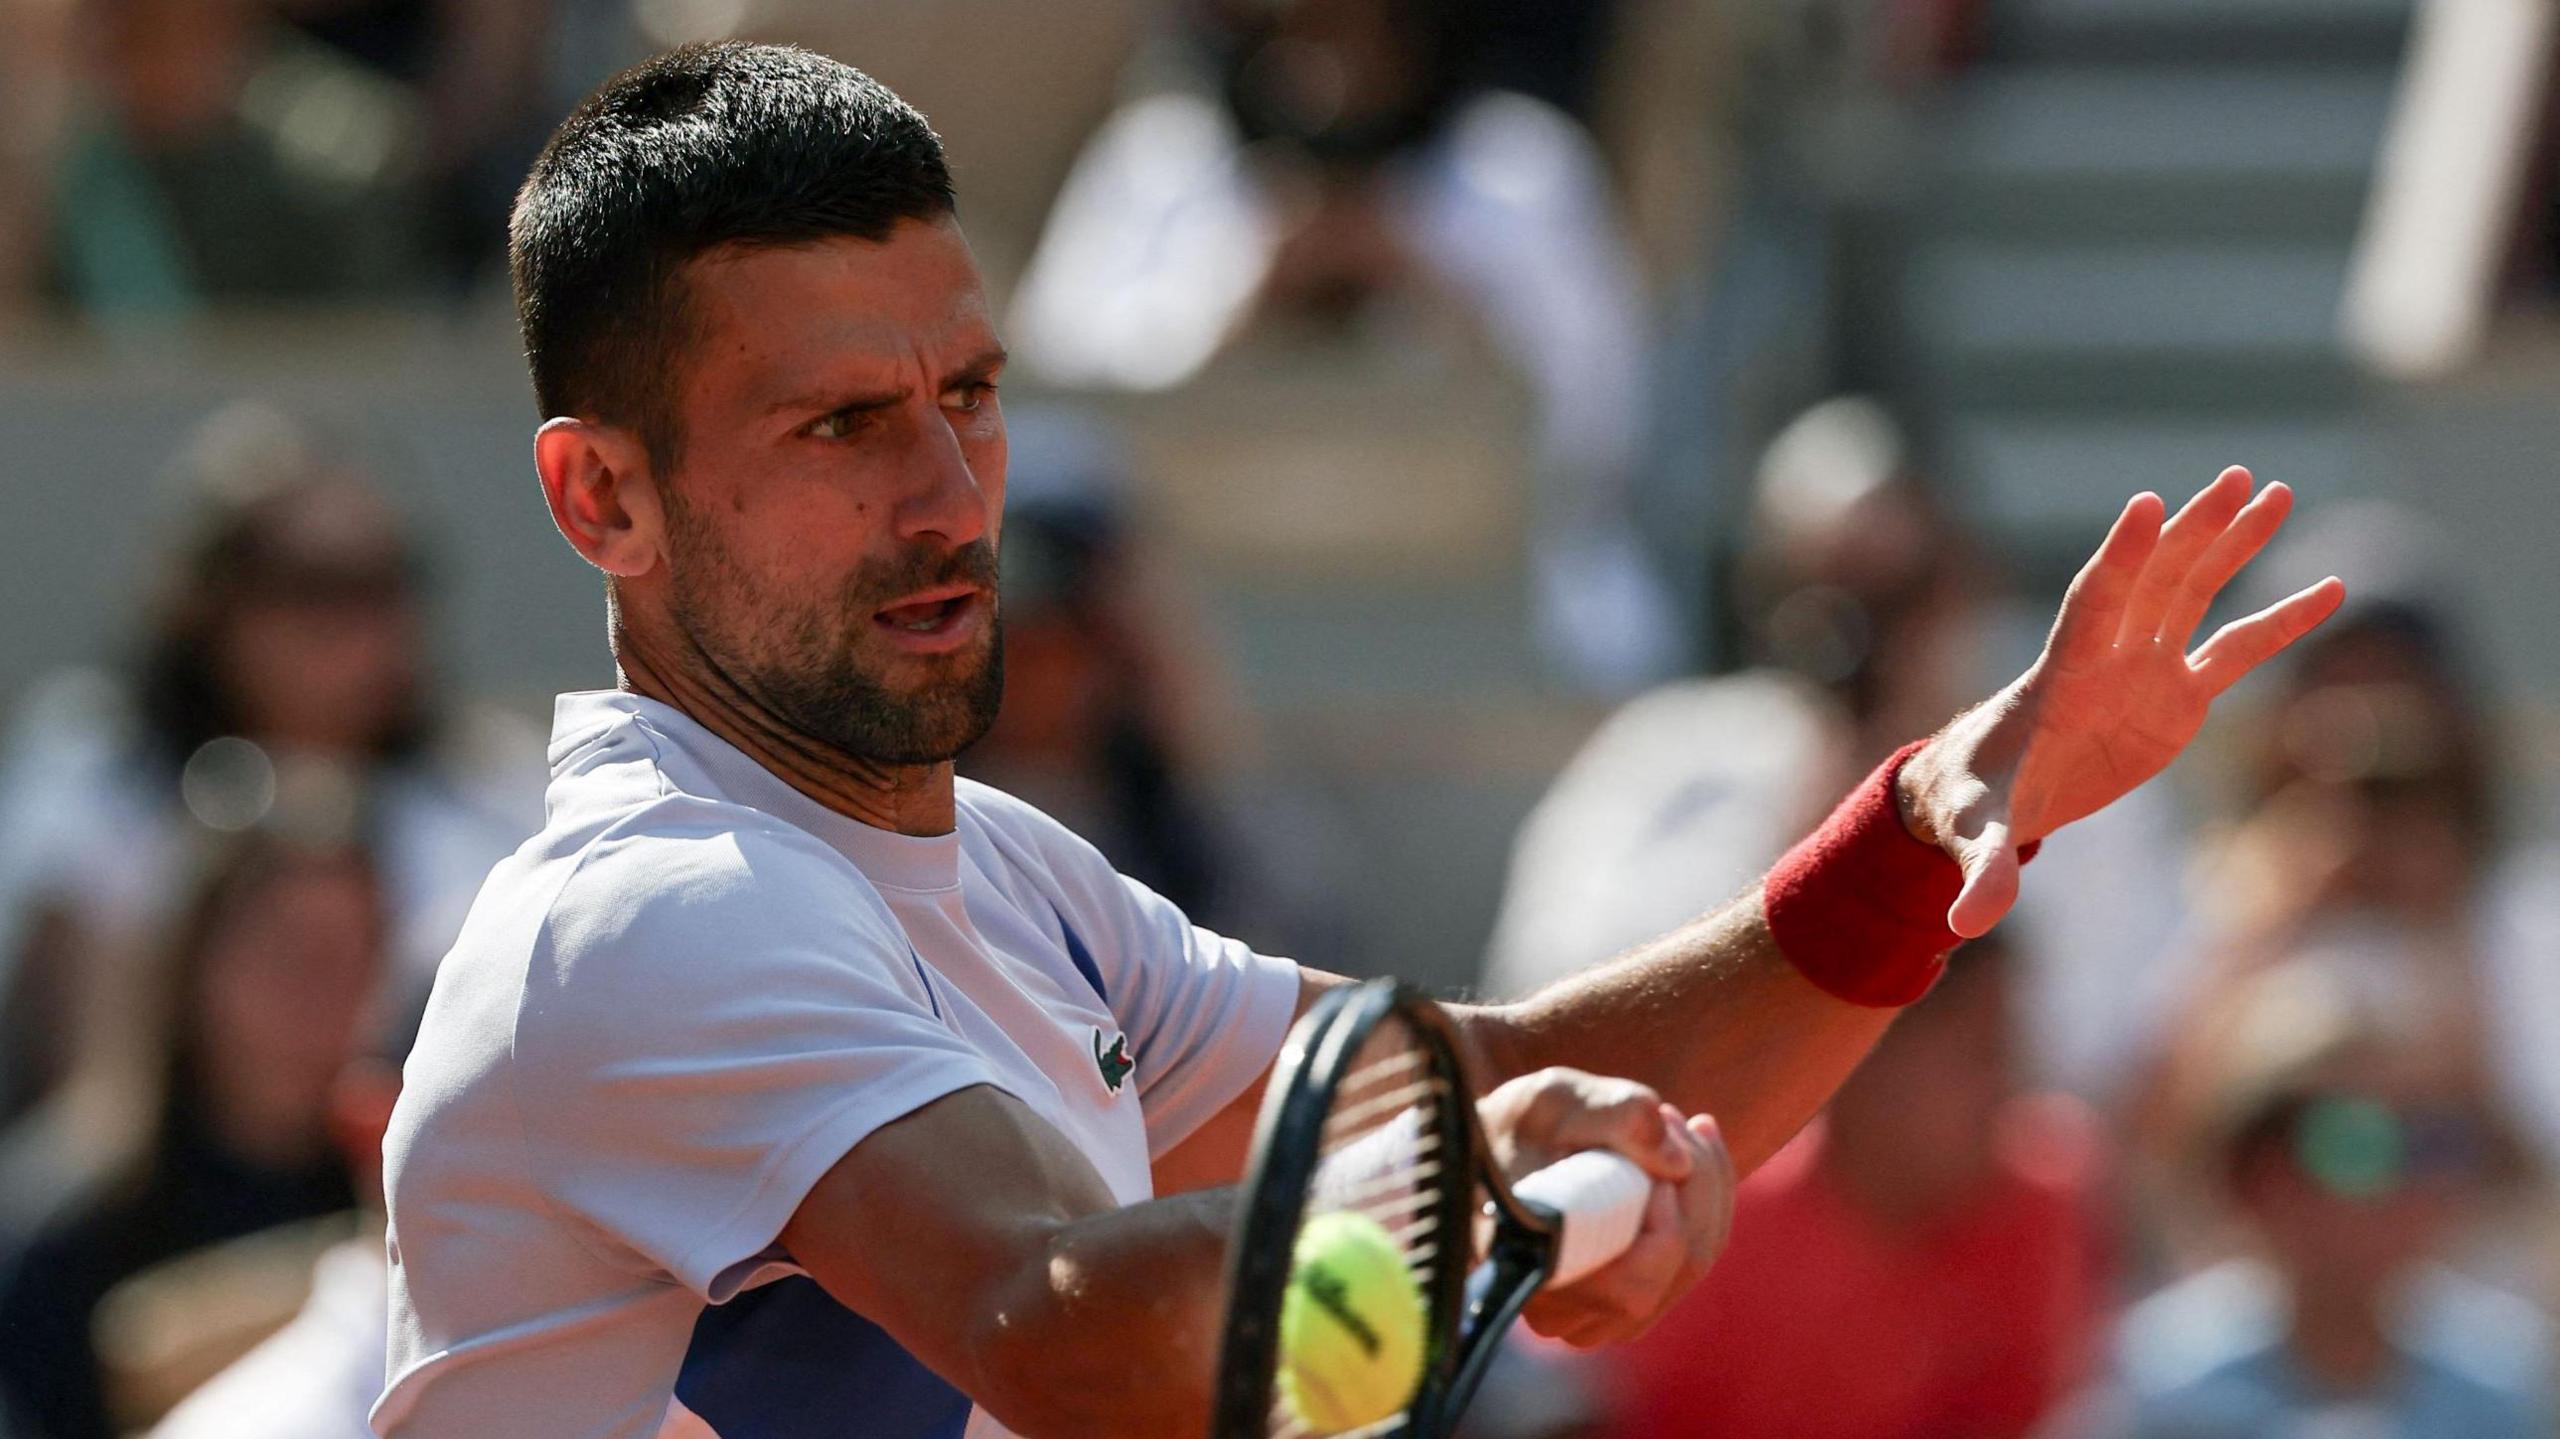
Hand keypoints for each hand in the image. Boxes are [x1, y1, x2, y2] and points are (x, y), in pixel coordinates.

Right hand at [1475, 1068, 1735, 1347]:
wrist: (1486, 1152)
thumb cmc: (1511, 1127)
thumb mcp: (1551, 1099)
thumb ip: (1615, 1113)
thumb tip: (1677, 1162)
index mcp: (1534, 1273)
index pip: (1636, 1283)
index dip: (1670, 1215)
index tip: (1661, 1134)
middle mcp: (1563, 1315)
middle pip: (1677, 1269)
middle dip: (1699, 1183)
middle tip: (1676, 1119)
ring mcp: (1593, 1320)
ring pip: (1690, 1268)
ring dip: (1705, 1192)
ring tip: (1678, 1128)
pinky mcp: (1618, 1309)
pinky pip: (1686, 1267)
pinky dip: (1703, 1210)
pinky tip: (1686, 1159)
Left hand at [1900, 466, 2345, 936]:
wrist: (1979, 792)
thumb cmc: (1968, 804)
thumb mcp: (1975, 836)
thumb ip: (1982, 872)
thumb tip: (1967, 926)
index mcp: (2057, 680)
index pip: (2090, 609)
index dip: (2117, 562)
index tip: (2144, 507)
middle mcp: (2104, 661)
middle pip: (2152, 584)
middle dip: (2191, 535)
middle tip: (2236, 480)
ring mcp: (2142, 672)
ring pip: (2192, 595)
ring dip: (2230, 545)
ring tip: (2277, 489)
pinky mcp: (2173, 698)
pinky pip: (2235, 651)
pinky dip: (2280, 622)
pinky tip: (2334, 591)